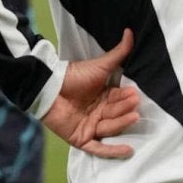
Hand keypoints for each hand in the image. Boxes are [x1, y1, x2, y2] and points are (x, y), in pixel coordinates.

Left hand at [42, 29, 140, 158]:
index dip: (126, 97)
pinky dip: (113, 151)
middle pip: (116, 114)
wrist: (47, 86)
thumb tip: (130, 31)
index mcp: (104, 98)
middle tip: (134, 101)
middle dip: (125, 108)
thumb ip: (118, 53)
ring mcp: (90, 127)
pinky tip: (128, 150)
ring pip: (110, 128)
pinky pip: (99, 148)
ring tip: (134, 116)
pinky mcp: (80, 139)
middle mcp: (99, 114)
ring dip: (122, 123)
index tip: (135, 93)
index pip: (119, 100)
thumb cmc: (72, 76)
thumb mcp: (99, 66)